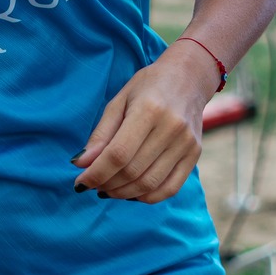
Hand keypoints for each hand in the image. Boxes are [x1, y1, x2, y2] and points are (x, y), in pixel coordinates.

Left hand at [73, 42, 220, 202]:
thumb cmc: (148, 86)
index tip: (80, 181)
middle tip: (93, 184)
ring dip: (123, 193)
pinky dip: (147, 197)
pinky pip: (170, 188)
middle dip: (107, 184)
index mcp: (149, 109)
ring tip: (108, 189)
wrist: (189, 78)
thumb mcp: (119, 101)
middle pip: (133, 171)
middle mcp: (171, 128)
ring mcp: (186, 143)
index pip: (118, 154)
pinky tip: (131, 191)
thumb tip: (81, 164)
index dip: (96, 172)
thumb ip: (100, 134)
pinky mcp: (194, 155)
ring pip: (150, 184)